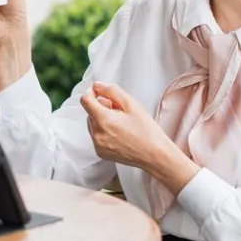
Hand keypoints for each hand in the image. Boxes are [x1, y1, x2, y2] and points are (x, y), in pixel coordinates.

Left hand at [80, 82, 199, 191]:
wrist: (154, 155)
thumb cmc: (146, 130)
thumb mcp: (131, 104)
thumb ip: (111, 91)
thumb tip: (96, 85)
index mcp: (103, 120)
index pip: (85, 100)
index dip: (91, 92)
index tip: (100, 92)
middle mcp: (96, 134)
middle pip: (89, 112)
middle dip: (100, 107)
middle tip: (119, 109)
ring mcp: (97, 145)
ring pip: (92, 124)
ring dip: (101, 119)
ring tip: (121, 122)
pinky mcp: (101, 153)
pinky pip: (96, 136)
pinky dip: (103, 131)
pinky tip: (119, 133)